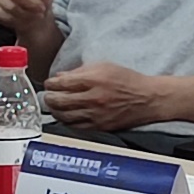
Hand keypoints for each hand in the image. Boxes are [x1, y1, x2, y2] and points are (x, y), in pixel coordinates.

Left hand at [44, 62, 162, 131]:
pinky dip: (66, 121)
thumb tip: (61, 76)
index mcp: (94, 80)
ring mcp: (95, 115)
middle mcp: (93, 98)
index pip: (63, 83)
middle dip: (49, 98)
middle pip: (60, 101)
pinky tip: (64, 117)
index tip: (48, 83)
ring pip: (65, 116)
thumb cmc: (126, 80)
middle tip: (47, 95)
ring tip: (53, 106)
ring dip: (55, 111)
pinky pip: (75, 127)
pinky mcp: (99, 127)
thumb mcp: (104, 66)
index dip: (51, 83)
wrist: (146, 99)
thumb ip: (80, 70)